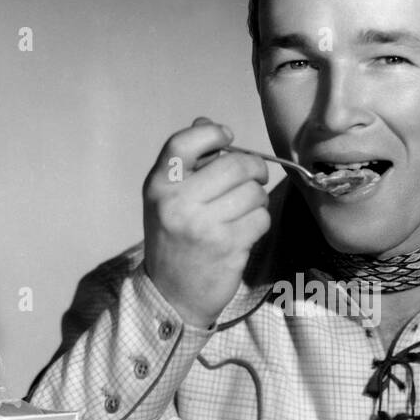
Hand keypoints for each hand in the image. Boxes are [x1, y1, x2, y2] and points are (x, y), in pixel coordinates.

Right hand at [142, 117, 270, 328]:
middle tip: (253, 178)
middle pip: (235, 165)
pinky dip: (259, 222)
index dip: (213, 134)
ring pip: (253, 193)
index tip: (228, 139)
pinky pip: (261, 219)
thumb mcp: (168, 199)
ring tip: (245, 210)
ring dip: (257, 200)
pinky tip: (245, 231)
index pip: (184, 142)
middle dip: (253, 169)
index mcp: (159, 185)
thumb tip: (209, 124)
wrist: (171, 295)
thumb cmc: (173, 239)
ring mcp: (203, 226)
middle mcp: (177, 203)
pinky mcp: (227, 247)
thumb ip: (187, 162)